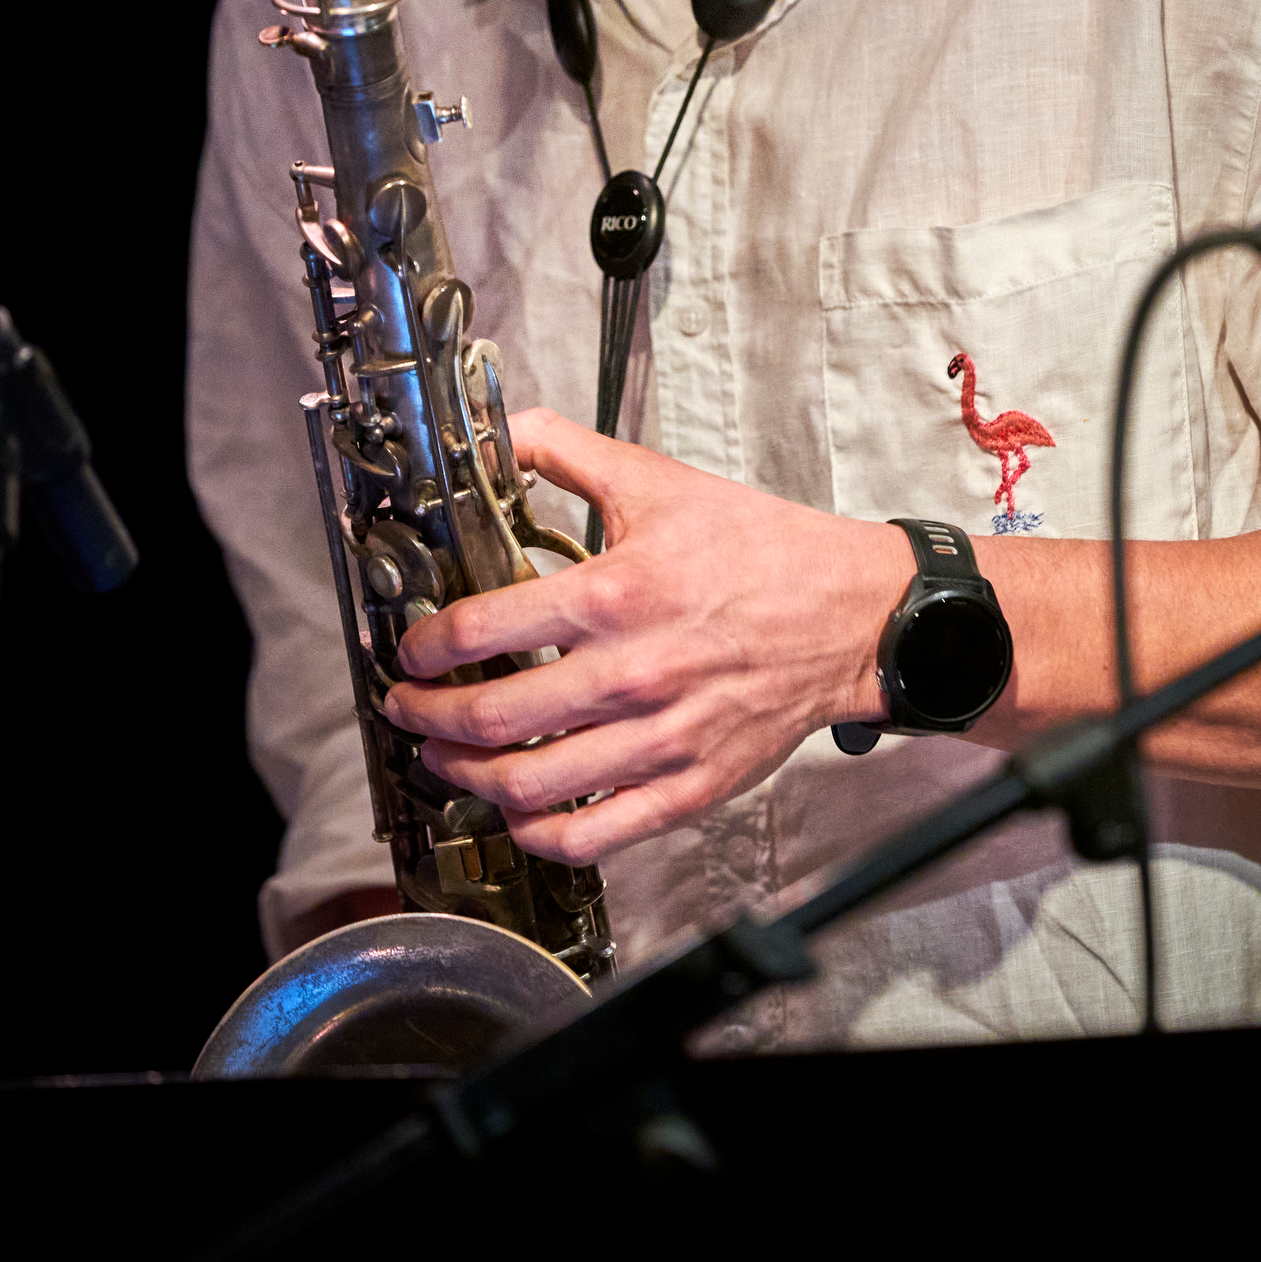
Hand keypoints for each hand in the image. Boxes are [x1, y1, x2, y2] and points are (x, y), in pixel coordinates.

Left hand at [384, 409, 911, 860]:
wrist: (852, 612)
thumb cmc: (761, 549)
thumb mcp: (656, 481)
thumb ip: (564, 451)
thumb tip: (496, 430)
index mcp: (618, 594)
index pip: (484, 629)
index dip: (427, 645)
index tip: (413, 648)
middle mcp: (633, 674)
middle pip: (493, 717)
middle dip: (427, 715)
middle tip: (407, 705)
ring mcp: (662, 740)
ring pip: (530, 784)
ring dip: (466, 776)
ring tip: (446, 757)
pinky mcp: (691, 786)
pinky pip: (595, 831)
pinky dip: (539, 831)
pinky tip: (517, 811)